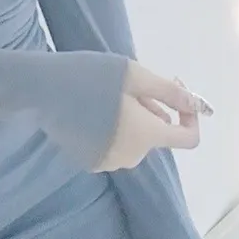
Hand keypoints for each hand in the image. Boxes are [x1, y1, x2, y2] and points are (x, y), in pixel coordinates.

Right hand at [90, 62, 204, 172]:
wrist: (40, 90)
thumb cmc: (89, 76)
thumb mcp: (134, 75)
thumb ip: (169, 92)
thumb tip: (198, 106)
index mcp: (147, 135)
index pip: (188, 139)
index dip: (190, 117)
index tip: (175, 93)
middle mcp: (132, 157)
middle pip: (156, 135)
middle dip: (151, 110)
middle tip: (129, 84)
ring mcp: (108, 163)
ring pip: (134, 141)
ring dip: (131, 120)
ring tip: (107, 95)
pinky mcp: (88, 162)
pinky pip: (113, 146)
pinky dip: (112, 130)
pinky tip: (90, 109)